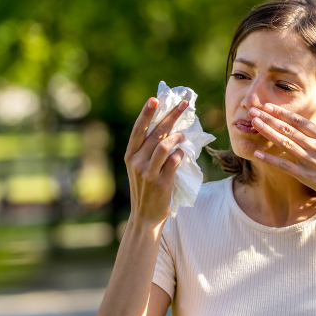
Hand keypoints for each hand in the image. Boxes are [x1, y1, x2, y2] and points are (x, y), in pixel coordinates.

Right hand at [124, 97, 188, 225]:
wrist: (145, 216)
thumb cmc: (146, 189)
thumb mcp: (140, 168)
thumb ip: (148, 151)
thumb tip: (168, 129)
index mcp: (130, 155)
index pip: (138, 130)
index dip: (146, 113)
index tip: (155, 99)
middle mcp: (136, 162)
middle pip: (156, 133)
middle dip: (171, 116)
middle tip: (184, 104)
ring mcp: (148, 172)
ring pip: (165, 145)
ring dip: (177, 137)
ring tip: (183, 135)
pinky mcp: (161, 182)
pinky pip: (173, 161)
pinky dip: (180, 154)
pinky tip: (182, 153)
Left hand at [248, 100, 315, 207]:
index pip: (301, 122)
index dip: (284, 113)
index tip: (270, 106)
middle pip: (289, 130)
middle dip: (270, 119)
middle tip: (254, 110)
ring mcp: (310, 162)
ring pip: (285, 144)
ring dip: (268, 132)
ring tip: (254, 123)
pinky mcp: (305, 176)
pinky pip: (284, 166)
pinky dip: (270, 159)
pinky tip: (257, 153)